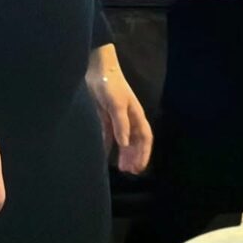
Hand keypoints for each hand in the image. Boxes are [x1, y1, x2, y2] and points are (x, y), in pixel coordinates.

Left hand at [87, 49, 152, 173]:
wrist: (98, 70)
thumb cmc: (111, 86)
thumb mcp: (117, 105)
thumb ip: (121, 124)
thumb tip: (125, 143)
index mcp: (136, 115)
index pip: (145, 138)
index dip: (144, 153)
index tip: (139, 167)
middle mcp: (129, 119)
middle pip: (136, 141)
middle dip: (135, 156)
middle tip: (130, 172)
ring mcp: (117, 118)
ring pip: (123, 140)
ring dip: (124, 154)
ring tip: (121, 168)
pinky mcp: (104, 116)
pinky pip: (109, 135)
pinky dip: (109, 146)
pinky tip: (105, 155)